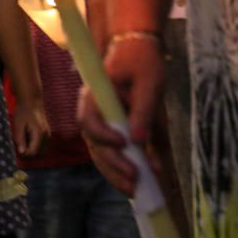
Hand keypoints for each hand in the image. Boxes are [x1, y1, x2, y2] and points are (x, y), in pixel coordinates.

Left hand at [13, 100, 48, 156]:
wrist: (31, 101)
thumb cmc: (23, 112)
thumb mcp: (18, 125)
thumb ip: (20, 139)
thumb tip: (21, 152)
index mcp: (39, 134)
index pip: (33, 152)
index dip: (24, 153)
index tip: (16, 149)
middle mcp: (46, 136)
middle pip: (38, 153)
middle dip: (28, 152)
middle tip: (19, 145)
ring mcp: (48, 135)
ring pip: (41, 150)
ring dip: (32, 150)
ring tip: (23, 141)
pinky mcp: (48, 134)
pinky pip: (43, 145)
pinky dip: (36, 146)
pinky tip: (28, 139)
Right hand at [78, 37, 164, 195]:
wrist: (137, 47)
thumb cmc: (142, 60)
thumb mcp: (149, 82)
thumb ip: (143, 111)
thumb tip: (137, 141)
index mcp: (95, 95)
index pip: (89, 120)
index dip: (103, 135)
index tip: (125, 143)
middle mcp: (92, 110)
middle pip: (94, 143)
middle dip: (113, 164)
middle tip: (135, 179)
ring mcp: (101, 120)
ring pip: (100, 152)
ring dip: (115, 172)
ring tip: (136, 190)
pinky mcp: (111, 127)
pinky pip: (111, 151)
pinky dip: (122, 166)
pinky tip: (140, 179)